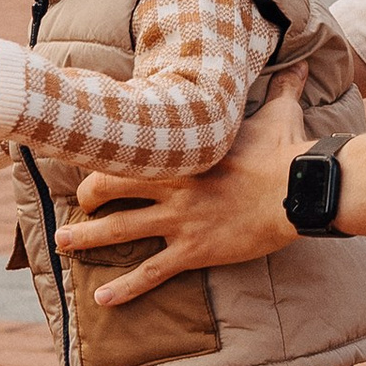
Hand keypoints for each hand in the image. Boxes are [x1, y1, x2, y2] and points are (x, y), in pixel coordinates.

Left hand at [61, 96, 365, 304]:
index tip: (91, 153)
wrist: (298, 190)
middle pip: (109, 186)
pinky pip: (151, 272)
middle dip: (87, 197)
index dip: (106, 151)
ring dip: (86, 238)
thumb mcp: (280, 113)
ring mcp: (179, 219)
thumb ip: (282, 88)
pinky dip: (124, 288)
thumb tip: (302, 67)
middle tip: (78, 205)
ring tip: (62, 244)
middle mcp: (172, 184)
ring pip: (119, 229)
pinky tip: (102, 299)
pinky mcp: (193, 249)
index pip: (130, 147)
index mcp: (184, 150)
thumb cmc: (287, 151)